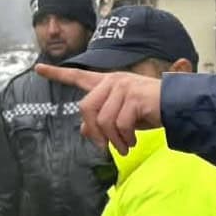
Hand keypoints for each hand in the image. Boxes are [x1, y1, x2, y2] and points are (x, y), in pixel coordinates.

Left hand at [34, 63, 163, 154]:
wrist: (177, 106)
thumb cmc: (151, 111)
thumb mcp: (122, 117)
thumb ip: (102, 119)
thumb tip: (83, 130)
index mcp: (108, 83)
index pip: (79, 76)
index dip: (57, 74)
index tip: (38, 68)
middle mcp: (113, 81)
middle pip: (86, 108)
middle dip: (94, 131)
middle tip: (105, 147)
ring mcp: (123, 88)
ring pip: (103, 120)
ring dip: (113, 140)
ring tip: (124, 147)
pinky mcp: (134, 97)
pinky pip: (120, 124)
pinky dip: (124, 139)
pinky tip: (131, 142)